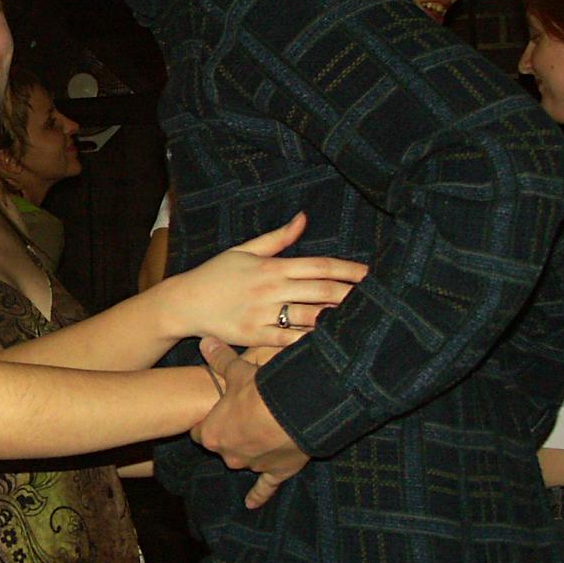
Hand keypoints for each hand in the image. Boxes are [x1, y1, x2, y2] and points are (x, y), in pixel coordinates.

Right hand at [168, 212, 365, 348]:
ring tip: (362, 321)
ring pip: (309, 317)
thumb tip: (304, 218)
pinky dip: (309, 342)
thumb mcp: (245, 250)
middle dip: (351, 295)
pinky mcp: (253, 336)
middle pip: (321, 291)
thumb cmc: (216, 275)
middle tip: (379, 299)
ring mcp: (262, 314)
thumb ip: (278, 238)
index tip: (371, 274)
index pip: (319, 265)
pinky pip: (288, 341)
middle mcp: (270, 289)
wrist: (184, 302)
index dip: (347, 269)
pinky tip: (329, 344)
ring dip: (336, 319)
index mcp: (272, 266)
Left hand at [193, 338, 308, 508]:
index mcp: (212, 433)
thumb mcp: (238, 372)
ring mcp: (252, 465)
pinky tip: (251, 505)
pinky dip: (258, 496)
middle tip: (241, 420)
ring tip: (260, 435)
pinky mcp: (275, 472)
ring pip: (244, 460)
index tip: (214, 413)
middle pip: (222, 447)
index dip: (207, 421)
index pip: (200, 432)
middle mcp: (228, 454)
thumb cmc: (261, 390)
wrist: (297, 409)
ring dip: (250, 450)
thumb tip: (205, 342)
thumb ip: (220, 360)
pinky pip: (264, 488)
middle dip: (230, 435)